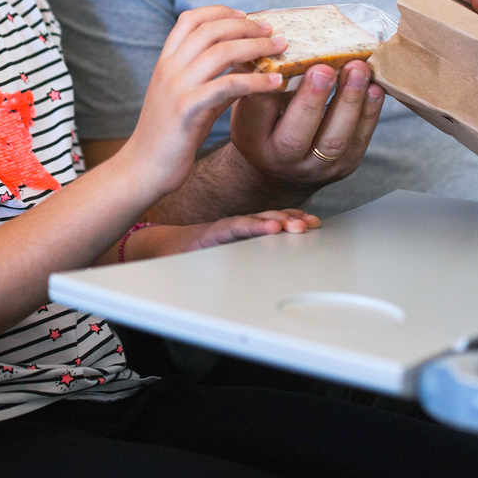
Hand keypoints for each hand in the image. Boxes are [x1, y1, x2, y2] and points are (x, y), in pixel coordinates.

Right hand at [120, 6, 286, 200]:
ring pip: (221, 52)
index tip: (247, 16)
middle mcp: (169, 69)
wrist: (142, 169)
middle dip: (246, 26)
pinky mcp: (188, 111)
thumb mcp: (186, 98)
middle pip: (211, 30)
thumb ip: (211, 79)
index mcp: (166, 61)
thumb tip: (246, 66)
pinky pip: (228, 86)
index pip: (190, 19)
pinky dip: (256, 81)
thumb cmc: (169, 136)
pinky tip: (275, 84)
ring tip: (280, 49)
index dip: (221, 12)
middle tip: (272, 30)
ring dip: (256, 46)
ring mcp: (177, 88)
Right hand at [126, 210, 321, 259]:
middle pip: (271, 219)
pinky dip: (254, 226)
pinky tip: (269, 227)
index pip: (273, 221)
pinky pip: (235, 228)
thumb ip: (248, 252)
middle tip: (313, 225)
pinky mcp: (211, 233)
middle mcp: (237, 226)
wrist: (160, 249)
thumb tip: (277, 258)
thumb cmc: (194, 254)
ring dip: (280, 221)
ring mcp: (225, 228)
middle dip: (294, 220)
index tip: (316, 224)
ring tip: (298, 226)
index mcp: (243, 231)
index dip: (295, 219)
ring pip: (257, 221)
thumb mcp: (228, 255)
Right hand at [229, 59, 384, 199]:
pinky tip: (374, 87)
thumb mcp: (250, 104)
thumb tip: (267, 39)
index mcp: (251, 140)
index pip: (257, 112)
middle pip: (296, 135)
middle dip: (313, 99)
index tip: (281, 62)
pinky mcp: (345, 165)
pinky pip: (360, 140)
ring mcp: (316, 167)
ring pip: (334, 139)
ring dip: (349, 102)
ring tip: (358, 69)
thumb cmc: (265, 124)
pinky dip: (369, 112)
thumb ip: (257, 79)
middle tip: (324, 68)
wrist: (282, 168)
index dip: (270, 89)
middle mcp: (281, 159)